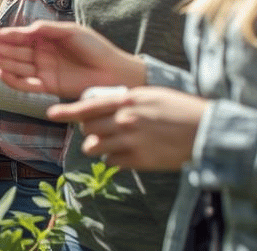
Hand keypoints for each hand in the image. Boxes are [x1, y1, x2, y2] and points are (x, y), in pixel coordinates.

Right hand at [0, 21, 145, 98]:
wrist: (113, 71)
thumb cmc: (96, 48)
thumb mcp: (72, 32)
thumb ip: (49, 29)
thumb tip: (27, 28)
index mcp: (47, 39)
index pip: (22, 36)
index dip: (7, 35)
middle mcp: (43, 54)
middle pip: (17, 51)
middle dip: (1, 49)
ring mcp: (45, 71)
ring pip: (19, 66)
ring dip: (4, 63)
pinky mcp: (49, 87)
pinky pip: (27, 84)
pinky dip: (14, 80)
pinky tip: (3, 74)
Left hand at [46, 86, 205, 170]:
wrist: (205, 130)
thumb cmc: (180, 109)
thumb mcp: (151, 95)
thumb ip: (126, 100)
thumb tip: (105, 106)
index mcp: (127, 100)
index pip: (87, 106)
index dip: (66, 111)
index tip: (51, 114)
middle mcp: (124, 120)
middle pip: (88, 129)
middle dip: (90, 130)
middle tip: (101, 130)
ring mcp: (130, 141)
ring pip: (95, 148)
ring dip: (99, 146)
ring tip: (113, 143)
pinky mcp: (138, 160)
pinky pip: (111, 162)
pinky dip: (114, 159)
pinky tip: (128, 154)